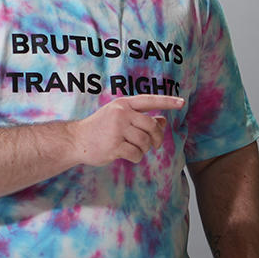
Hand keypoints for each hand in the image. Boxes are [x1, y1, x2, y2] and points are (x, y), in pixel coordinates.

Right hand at [70, 94, 184, 165]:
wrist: (76, 140)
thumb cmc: (99, 128)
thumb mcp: (119, 118)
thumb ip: (140, 118)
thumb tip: (164, 121)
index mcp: (123, 104)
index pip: (149, 100)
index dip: (167, 102)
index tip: (182, 103)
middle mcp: (121, 114)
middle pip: (151, 125)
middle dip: (157, 137)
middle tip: (155, 145)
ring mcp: (117, 130)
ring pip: (145, 141)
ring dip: (144, 149)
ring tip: (135, 149)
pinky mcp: (114, 145)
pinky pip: (136, 154)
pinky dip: (136, 157)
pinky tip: (127, 155)